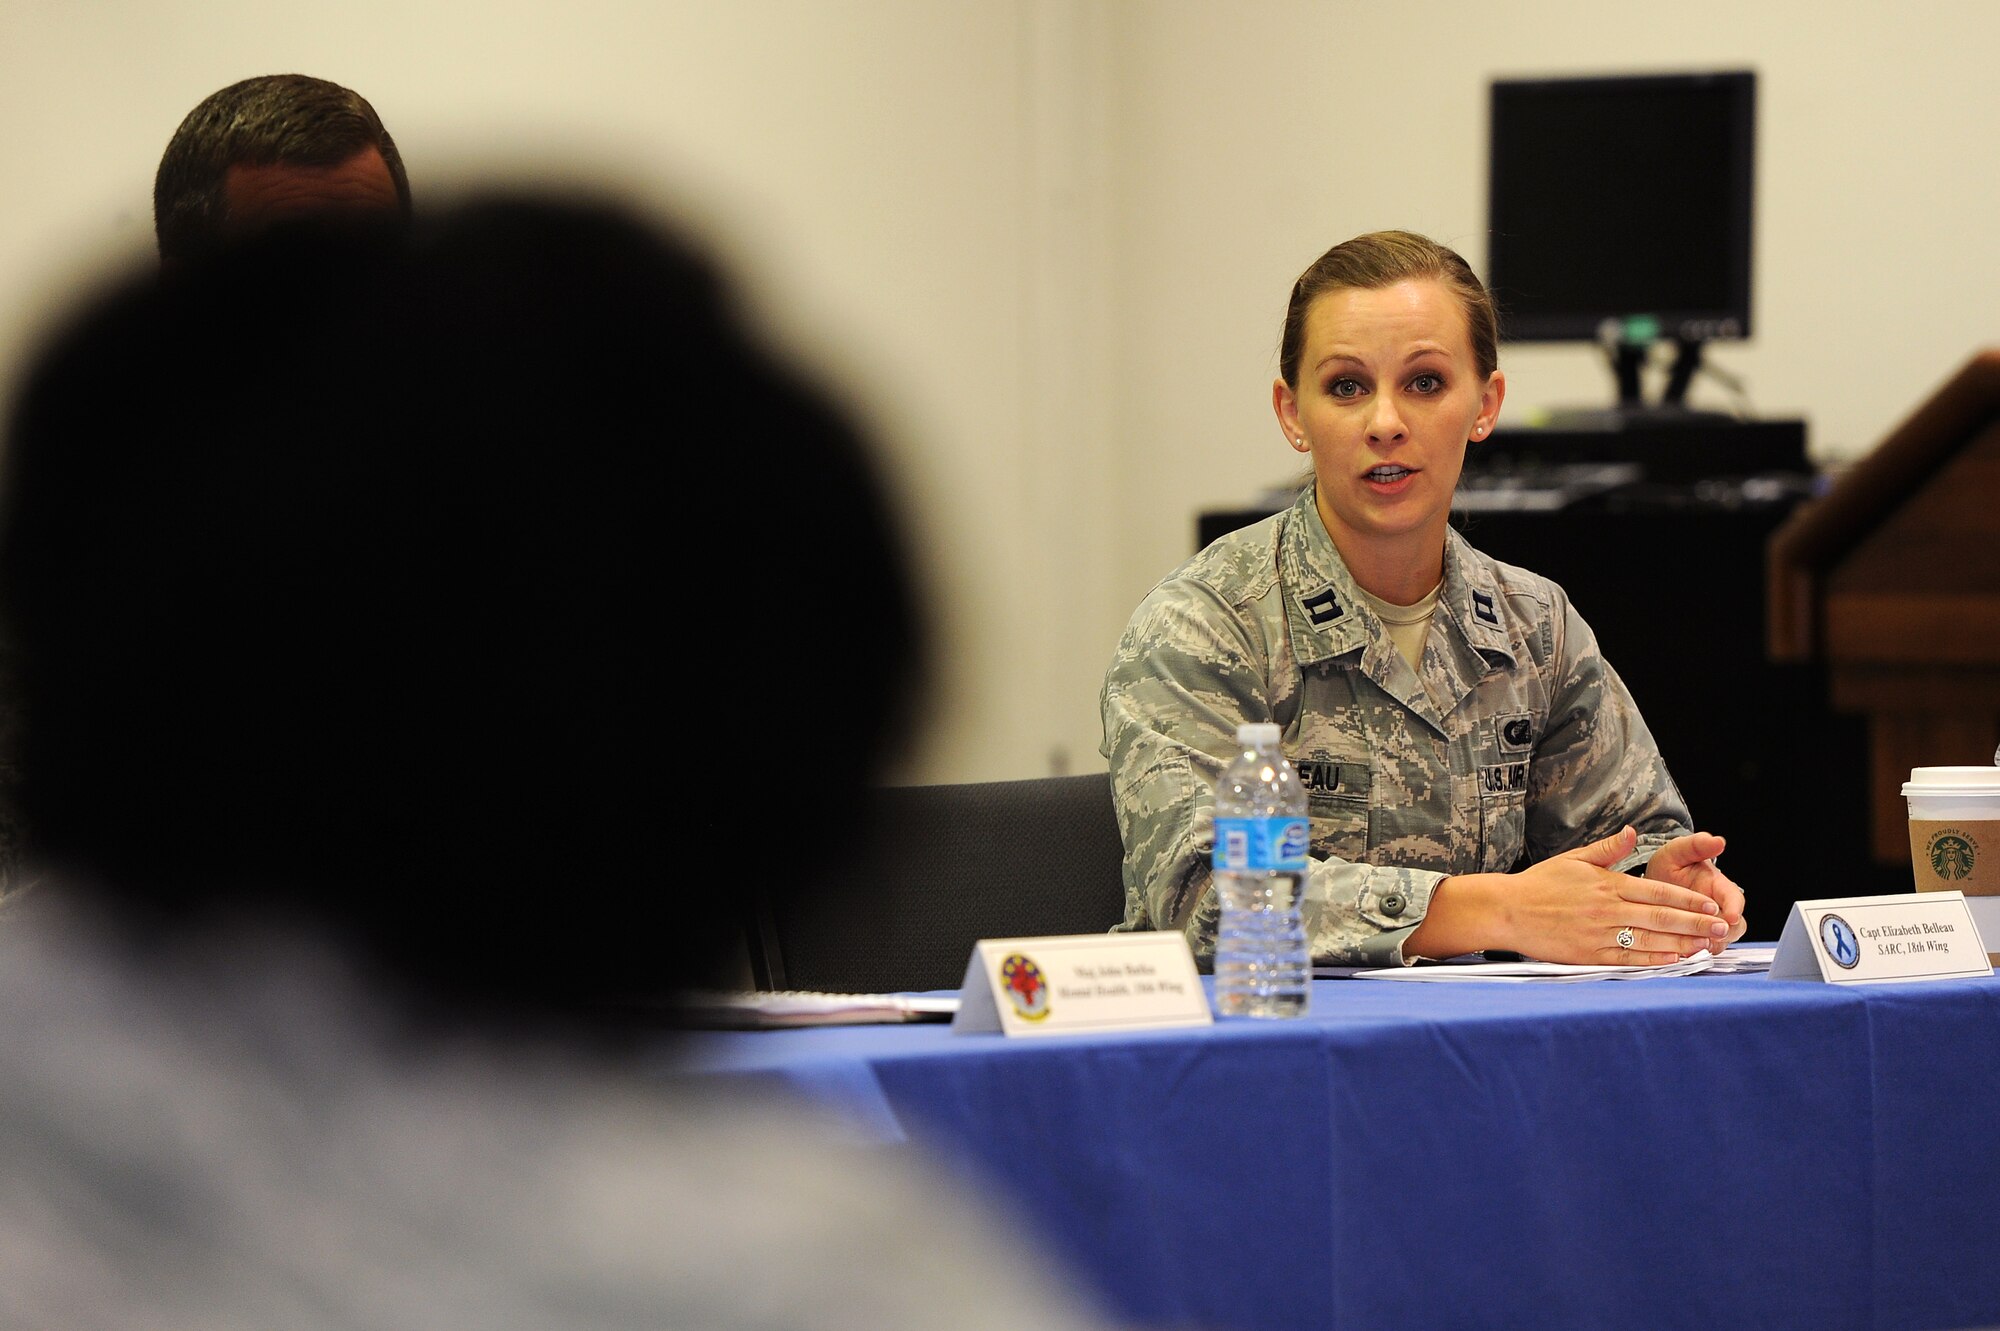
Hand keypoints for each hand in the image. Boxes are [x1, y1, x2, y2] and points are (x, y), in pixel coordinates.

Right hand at [1411, 825, 1731, 964]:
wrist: (1506, 910)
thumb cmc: (1538, 884)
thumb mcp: (1573, 859)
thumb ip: (1607, 849)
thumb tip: (1631, 832)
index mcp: (1606, 883)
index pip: (1657, 890)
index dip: (1687, 898)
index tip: (1710, 904)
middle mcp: (1606, 908)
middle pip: (1660, 916)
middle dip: (1695, 922)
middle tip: (1721, 926)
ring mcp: (1598, 933)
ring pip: (1649, 938)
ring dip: (1681, 943)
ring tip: (1706, 945)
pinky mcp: (1588, 953)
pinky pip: (1627, 957)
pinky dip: (1652, 959)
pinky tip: (1673, 960)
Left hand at [1645, 831, 1745, 953]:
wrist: (1653, 884)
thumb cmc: (1670, 866)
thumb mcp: (1678, 851)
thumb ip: (1696, 846)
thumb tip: (1717, 840)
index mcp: (1718, 885)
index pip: (1735, 898)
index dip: (1734, 908)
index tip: (1730, 916)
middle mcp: (1719, 907)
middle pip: (1734, 926)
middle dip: (1725, 933)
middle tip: (1709, 936)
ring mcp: (1710, 924)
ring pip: (1720, 941)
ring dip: (1709, 945)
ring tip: (1692, 946)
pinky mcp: (1698, 938)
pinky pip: (1702, 951)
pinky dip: (1695, 953)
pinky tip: (1680, 952)